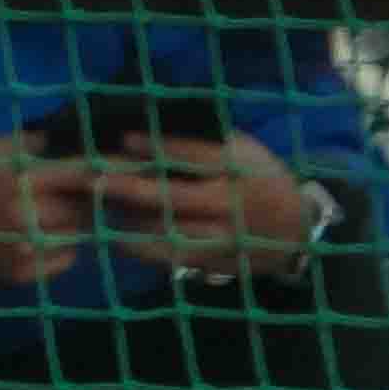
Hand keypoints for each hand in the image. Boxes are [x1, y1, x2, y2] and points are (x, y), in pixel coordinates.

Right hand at [0, 142, 116, 288]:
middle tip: (73, 193)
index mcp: (22, 180)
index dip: (111, 168)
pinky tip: (39, 237)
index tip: (130, 166)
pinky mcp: (24, 273)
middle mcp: (27, 216)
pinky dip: (62, 247)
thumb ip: (32, 143)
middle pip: (85, 206)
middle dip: (86, 199)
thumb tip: (71, 138)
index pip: (84, 174)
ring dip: (74, 223)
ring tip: (49, 214)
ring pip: (77, 232)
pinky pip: (65, 257)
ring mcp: (26, 248)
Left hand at [99, 131, 329, 284]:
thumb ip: (206, 143)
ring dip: (128, 219)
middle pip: (172, 195)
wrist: (295, 230)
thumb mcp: (245, 150)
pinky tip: (118, 237)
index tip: (124, 139)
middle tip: (93, 179)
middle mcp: (229, 202)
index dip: (157, 147)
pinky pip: (172, 256)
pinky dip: (142, 247)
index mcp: (238, 167)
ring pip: (166, 230)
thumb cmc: (261, 178)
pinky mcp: (215, 260)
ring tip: (97, 207)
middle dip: (129, 187)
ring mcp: (221, 236)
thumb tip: (152, 129)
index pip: (194, 155)